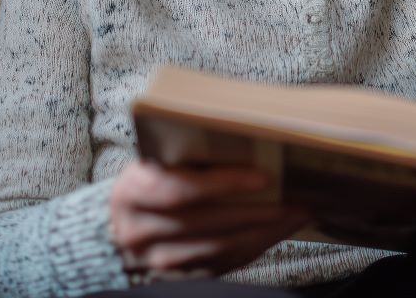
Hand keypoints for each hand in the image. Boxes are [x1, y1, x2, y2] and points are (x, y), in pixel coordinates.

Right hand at [107, 160, 307, 278]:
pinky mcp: (177, 278)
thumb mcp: (158, 160)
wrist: (117, 227)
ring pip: (218, 249)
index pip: (178, 190)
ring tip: (297, 213)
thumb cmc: (151, 180)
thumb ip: (191, 151)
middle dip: (258, 211)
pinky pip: (222, 265)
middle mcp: (140, 230)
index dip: (222, 184)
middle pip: (206, 222)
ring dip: (264, 231)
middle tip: (296, 198)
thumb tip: (254, 137)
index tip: (263, 177)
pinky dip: (255, 247)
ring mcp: (157, 260)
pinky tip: (278, 231)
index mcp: (134, 190)